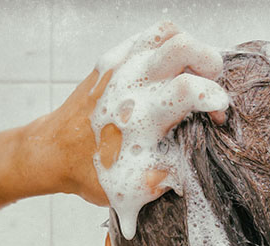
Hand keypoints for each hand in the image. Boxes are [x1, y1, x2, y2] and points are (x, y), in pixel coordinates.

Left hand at [30, 21, 228, 215]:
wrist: (51, 152)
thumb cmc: (91, 171)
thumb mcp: (134, 189)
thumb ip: (168, 176)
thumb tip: (194, 163)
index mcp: (140, 117)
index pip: (188, 88)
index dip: (214, 98)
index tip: (217, 115)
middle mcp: (131, 84)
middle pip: (183, 46)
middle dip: (210, 64)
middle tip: (209, 89)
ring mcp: (121, 65)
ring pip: (169, 33)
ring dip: (191, 51)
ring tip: (193, 75)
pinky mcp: (113, 58)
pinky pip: (150, 36)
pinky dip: (169, 47)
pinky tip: (171, 71)